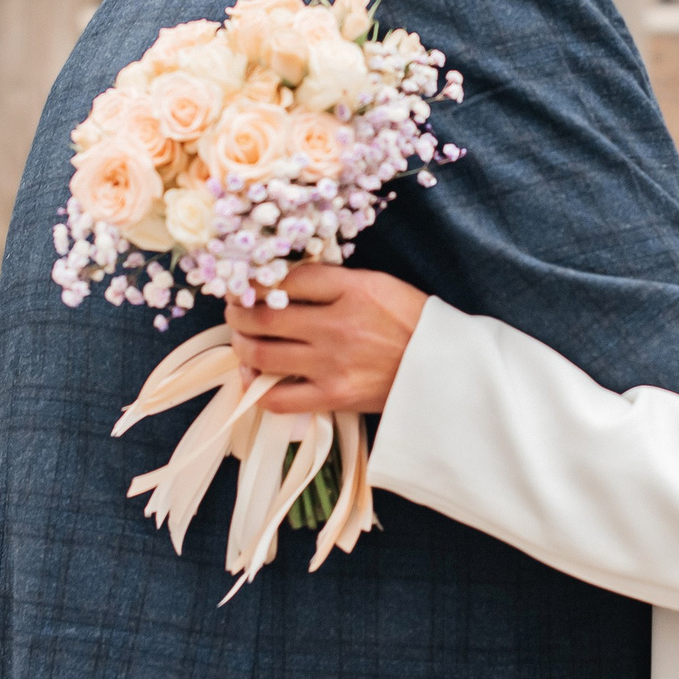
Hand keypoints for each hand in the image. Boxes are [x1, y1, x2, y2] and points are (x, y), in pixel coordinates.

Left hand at [226, 265, 429, 415]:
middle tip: (233, 310)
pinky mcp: (333, 396)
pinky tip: (255, 377)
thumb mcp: (379, 284)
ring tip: (242, 339)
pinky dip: (257, 388)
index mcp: (352, 289)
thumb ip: (334, 281)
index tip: (246, 283)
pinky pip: (278, 399)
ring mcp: (332, 364)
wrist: (445, 369)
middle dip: (237, 312)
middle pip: (263, 316)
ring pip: (262, 354)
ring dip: (241, 345)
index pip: (286, 279)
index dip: (256, 280)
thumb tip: (285, 281)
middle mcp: (337, 325)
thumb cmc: (412, 322)